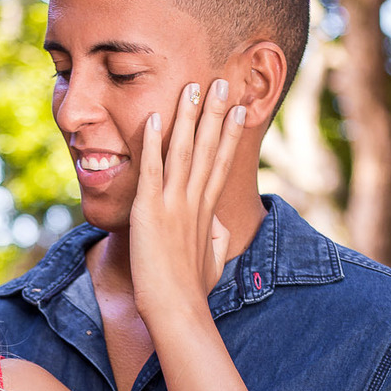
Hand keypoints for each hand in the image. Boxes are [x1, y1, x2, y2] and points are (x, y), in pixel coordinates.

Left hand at [130, 77, 245, 314]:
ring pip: (184, 150)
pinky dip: (154, 142)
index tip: (240, 108)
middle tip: (223, 81)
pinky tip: (157, 117)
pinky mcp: (150, 210)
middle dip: (216, 113)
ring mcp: (173, 204)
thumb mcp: (212, 260)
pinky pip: (152, 169)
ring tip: (194, 87)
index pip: (222, 162)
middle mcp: (194, 201)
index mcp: (207, 210)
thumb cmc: (192, 291)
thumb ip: (216, 238)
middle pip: (209, 147)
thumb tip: (219, 225)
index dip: (230, 133)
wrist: (177, 308)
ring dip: (189, 117)